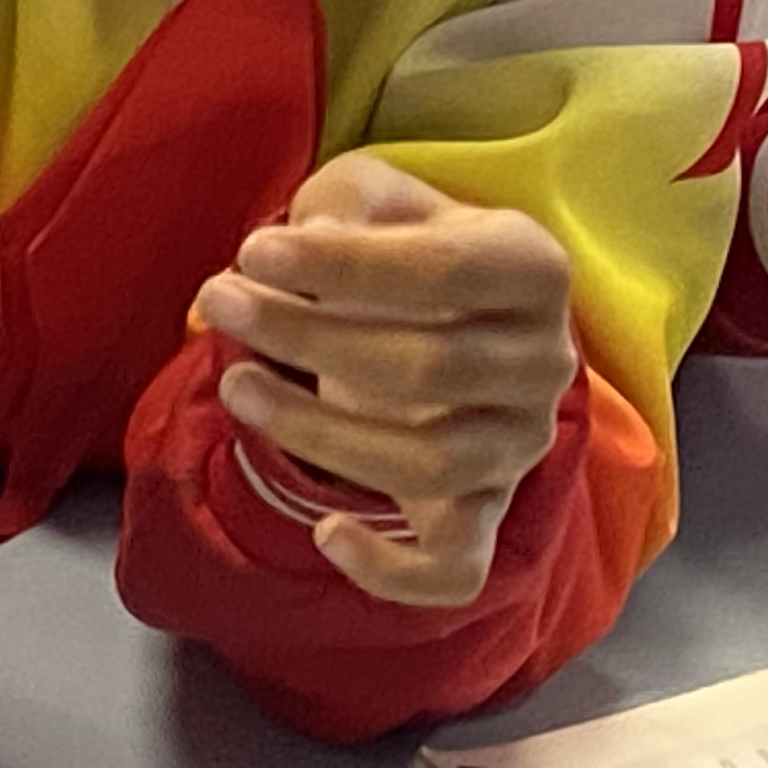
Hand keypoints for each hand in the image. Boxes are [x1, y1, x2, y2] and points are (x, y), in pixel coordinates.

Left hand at [189, 153, 580, 608]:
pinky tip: (325, 533)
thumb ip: (346, 208)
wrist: (448, 312)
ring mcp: (518, 445)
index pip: (446, 272)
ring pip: (431, 464)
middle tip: (223, 303)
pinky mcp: (485, 513)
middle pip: (432, 369)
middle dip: (308, 337)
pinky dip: (392, 570)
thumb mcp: (372, 196)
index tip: (253, 252)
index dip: (343, 267)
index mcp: (533, 268)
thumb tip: (309, 250)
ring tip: (236, 387)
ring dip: (319, 433)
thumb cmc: (399, 246)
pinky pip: (456, 571)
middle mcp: (544, 362)